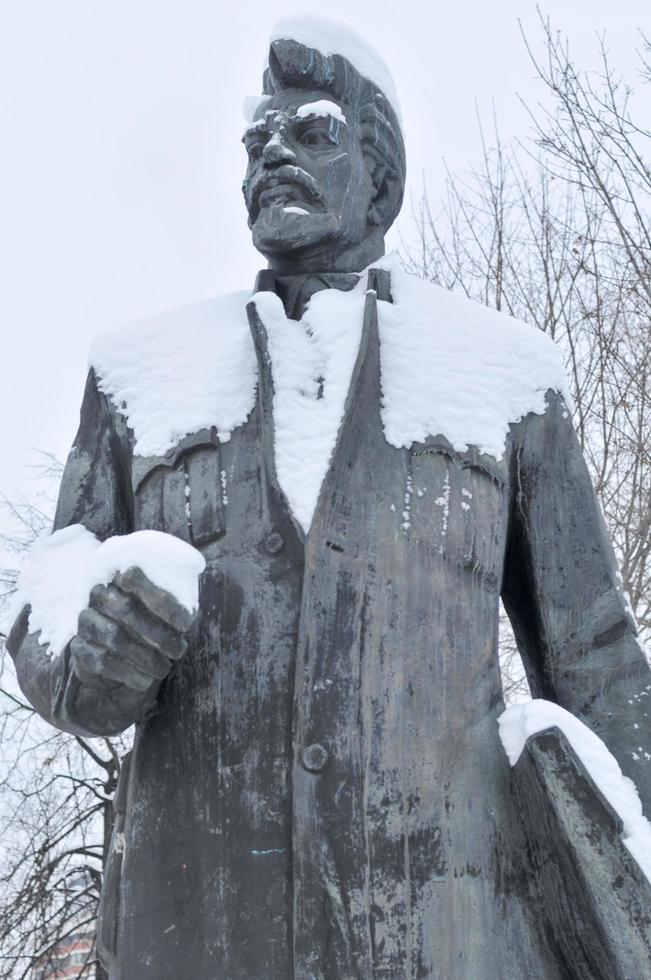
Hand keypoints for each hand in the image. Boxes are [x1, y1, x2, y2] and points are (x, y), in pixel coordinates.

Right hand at [70, 566, 194, 692]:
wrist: (116, 658)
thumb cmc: (149, 626)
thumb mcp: (164, 611)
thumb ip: (175, 603)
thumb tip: (190, 613)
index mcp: (119, 575)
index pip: (133, 577)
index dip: (162, 601)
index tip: (186, 624)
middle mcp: (98, 594)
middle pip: (126, 609)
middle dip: (158, 634)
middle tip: (179, 651)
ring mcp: (86, 621)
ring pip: (115, 636)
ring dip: (145, 656)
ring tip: (164, 669)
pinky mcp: (79, 648)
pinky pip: (102, 660)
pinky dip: (128, 673)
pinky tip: (145, 680)